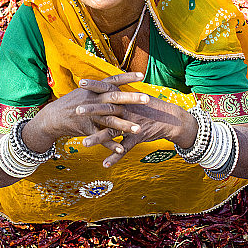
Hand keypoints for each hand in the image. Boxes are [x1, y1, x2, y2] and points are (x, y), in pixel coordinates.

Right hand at [21, 72, 151, 155]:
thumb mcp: (84, 91)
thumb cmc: (71, 103)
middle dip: (131, 99)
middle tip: (148, 99)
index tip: (143, 75)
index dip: (127, 77)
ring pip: (109, 120)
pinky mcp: (86, 129)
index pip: (113, 80)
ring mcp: (89, 115)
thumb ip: (100, 88)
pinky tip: (121, 150)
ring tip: (139, 129)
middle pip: (114, 98)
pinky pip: (100, 138)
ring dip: (124, 126)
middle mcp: (93, 100)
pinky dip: (110, 145)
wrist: (52, 117)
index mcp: (94, 89)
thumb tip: (115, 82)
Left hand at [74, 75, 197, 167]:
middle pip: (106, 109)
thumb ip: (122, 95)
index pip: (108, 89)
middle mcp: (128, 110)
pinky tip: (105, 165)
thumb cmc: (152, 107)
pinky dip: (115, 157)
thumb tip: (109, 87)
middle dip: (91, 110)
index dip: (94, 85)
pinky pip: (124, 149)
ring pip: (112, 132)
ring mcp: (132, 124)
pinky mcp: (138, 137)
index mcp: (126, 99)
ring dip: (97, 139)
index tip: (79, 82)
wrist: (171, 119)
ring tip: (83, 144)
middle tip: (75, 111)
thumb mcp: (137, 97)